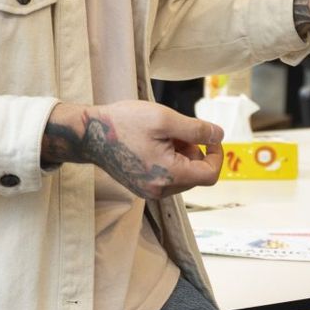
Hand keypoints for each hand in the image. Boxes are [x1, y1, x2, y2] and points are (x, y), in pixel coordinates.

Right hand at [44, 101, 224, 199]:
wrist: (89, 133)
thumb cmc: (124, 123)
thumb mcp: (165, 119)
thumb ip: (196, 130)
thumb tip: (219, 136)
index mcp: (168, 176)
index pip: (209, 175)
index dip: (216, 155)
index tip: (210, 137)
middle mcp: (160, 190)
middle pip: (196, 175)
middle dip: (195, 151)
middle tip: (178, 130)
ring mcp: (149, 191)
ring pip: (183, 176)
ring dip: (182, 155)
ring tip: (164, 135)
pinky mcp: (141, 187)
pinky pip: (168, 177)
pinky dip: (170, 160)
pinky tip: (155, 144)